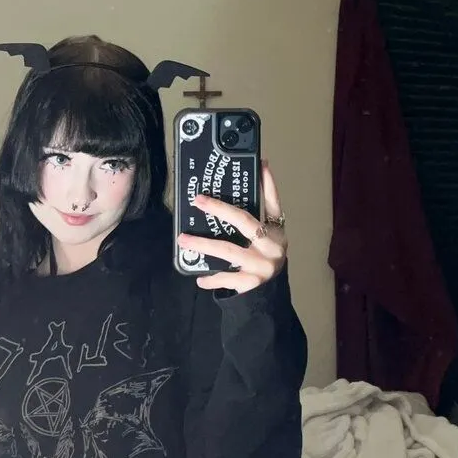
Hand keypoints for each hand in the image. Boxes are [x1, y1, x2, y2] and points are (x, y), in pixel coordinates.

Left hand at [177, 160, 286, 293]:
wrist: (271, 293)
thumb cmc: (267, 253)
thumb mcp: (271, 228)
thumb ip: (267, 200)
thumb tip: (263, 165)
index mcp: (275, 230)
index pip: (267, 203)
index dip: (263, 184)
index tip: (254, 163)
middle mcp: (271, 247)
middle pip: (243, 222)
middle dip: (219, 209)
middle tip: (198, 200)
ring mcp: (260, 267)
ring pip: (228, 251)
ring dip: (204, 245)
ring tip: (183, 240)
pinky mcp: (249, 284)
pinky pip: (226, 279)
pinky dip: (211, 278)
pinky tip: (198, 276)